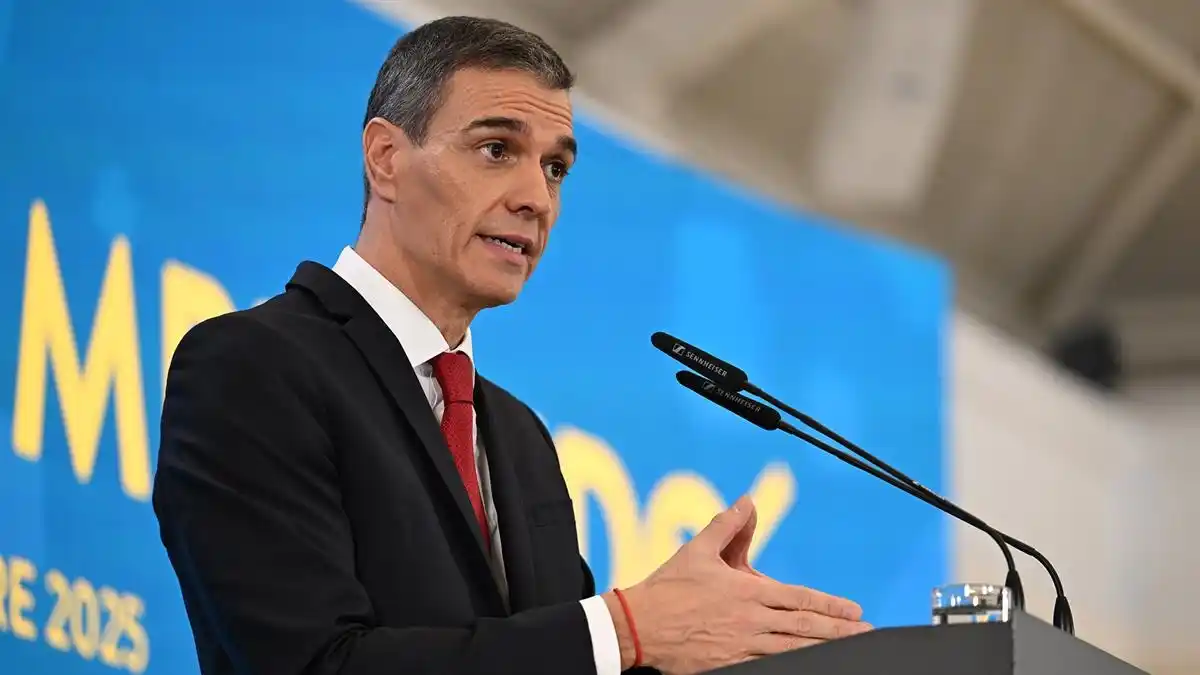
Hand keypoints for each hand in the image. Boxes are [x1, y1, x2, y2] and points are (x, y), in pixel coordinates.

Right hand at [604, 496, 871, 674]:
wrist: (638, 626)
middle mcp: (749, 620)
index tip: (853, 609)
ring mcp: (741, 646)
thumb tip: (748, 500)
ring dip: (822, 648)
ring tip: (849, 649)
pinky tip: (807, 665)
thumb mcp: (698, 549)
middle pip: (803, 627)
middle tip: (865, 631)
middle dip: (838, 629)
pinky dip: (790, 665)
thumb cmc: (667, 587)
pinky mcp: (728, 665)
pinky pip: (767, 667)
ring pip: (792, 650)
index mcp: (745, 591)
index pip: (798, 597)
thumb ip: (727, 524)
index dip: (829, 604)